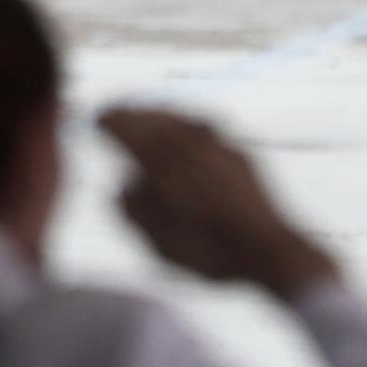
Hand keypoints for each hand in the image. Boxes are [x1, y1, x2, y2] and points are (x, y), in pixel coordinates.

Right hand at [99, 107, 338, 300]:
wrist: (273, 255)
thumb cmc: (210, 253)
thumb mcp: (157, 242)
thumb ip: (132, 209)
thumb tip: (124, 182)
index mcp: (163, 164)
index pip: (127, 128)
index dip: (107, 121)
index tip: (92, 119)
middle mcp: (190, 147)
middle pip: (151, 117)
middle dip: (128, 112)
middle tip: (111, 112)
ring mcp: (219, 147)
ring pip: (179, 118)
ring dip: (156, 114)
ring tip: (144, 117)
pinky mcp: (240, 155)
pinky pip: (204, 127)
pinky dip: (184, 123)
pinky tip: (184, 132)